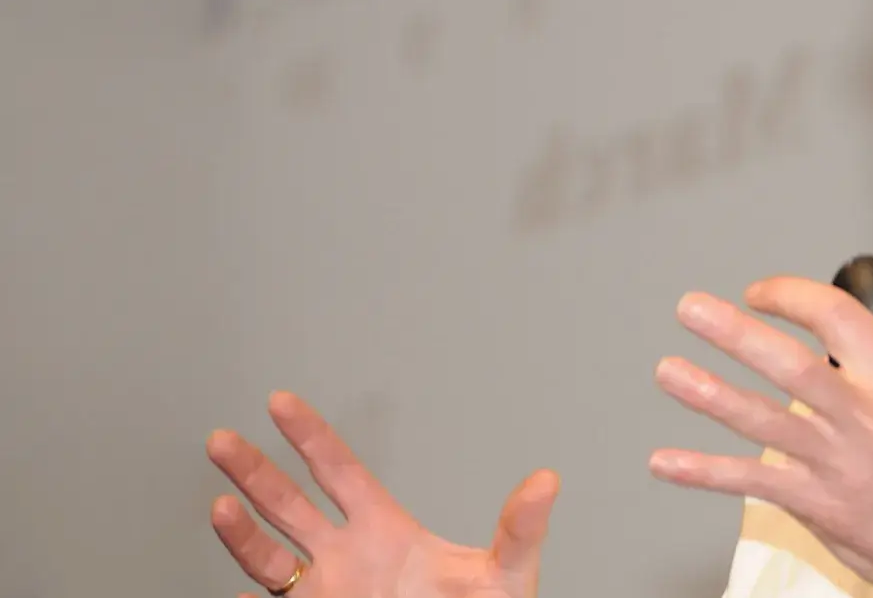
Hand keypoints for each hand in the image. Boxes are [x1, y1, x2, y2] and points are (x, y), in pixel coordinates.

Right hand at [207, 391, 558, 597]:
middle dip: (254, 471)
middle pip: (289, 504)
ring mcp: (327, 595)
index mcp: (384, 532)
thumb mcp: (505, 574)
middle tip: (222, 440)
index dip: (310, 435)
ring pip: (269, 559)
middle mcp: (347, 559)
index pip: (339, 471)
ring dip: (241, 536)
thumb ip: (519, 530)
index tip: (281, 402)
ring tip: (219, 508)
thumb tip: (546, 484)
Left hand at [649, 278, 872, 597]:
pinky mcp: (817, 503)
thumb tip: (847, 334)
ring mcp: (837, 463)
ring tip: (669, 370)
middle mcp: (866, 418)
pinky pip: (751, 481)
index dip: (790, 296)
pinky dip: (704, 472)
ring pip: (762, 421)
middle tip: (693, 309)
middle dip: (734, 333)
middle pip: (790, 365)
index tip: (761, 294)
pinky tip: (667, 461)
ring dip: (709, 393)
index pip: (836, 318)